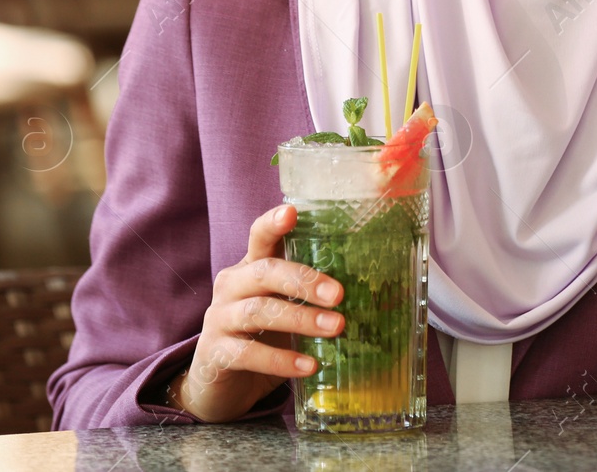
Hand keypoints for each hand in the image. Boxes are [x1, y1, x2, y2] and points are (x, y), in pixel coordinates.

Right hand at [166, 204, 342, 421]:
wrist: (220, 384)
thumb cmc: (264, 338)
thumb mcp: (287, 310)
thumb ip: (315, 298)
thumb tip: (381, 295)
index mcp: (250, 268)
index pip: (259, 237)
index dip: (273, 223)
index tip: (292, 212)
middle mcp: (231, 286)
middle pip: (264, 272)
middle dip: (304, 280)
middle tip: (339, 295)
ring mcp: (219, 319)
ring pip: (259, 311)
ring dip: (300, 319)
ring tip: (336, 328)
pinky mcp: (215, 354)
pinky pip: (249, 353)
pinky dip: (282, 360)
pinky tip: (309, 366)